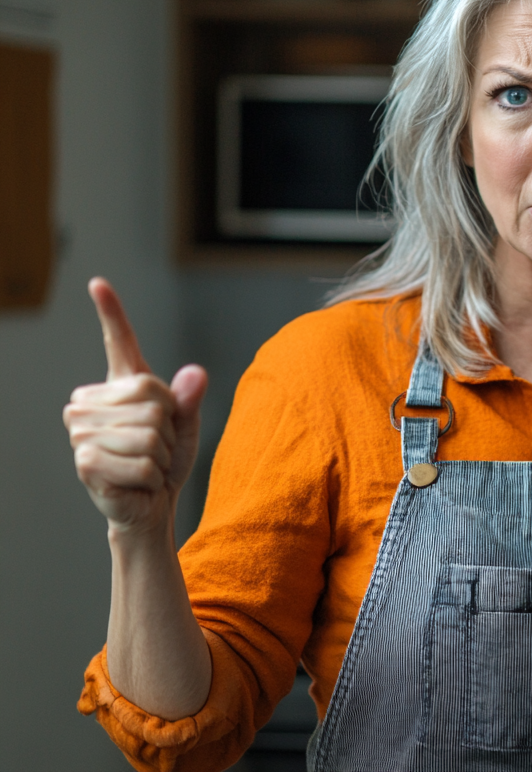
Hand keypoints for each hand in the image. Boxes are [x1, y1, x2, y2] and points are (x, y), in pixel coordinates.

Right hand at [64, 278, 207, 535]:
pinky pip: (142, 462)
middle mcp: (93, 402)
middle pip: (152, 399)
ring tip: (146, 465)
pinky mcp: (85, 459)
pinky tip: (137, 481)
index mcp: (120, 387)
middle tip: (156, 449)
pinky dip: (151, 476)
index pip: (117, 343)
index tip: (98, 282)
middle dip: (169, 430)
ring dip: (161, 456)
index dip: (111, 312)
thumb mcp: (186, 426)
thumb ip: (189, 399)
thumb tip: (195, 374)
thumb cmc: (166, 461)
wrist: (150, 503)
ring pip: (149, 433)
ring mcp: (83, 430)